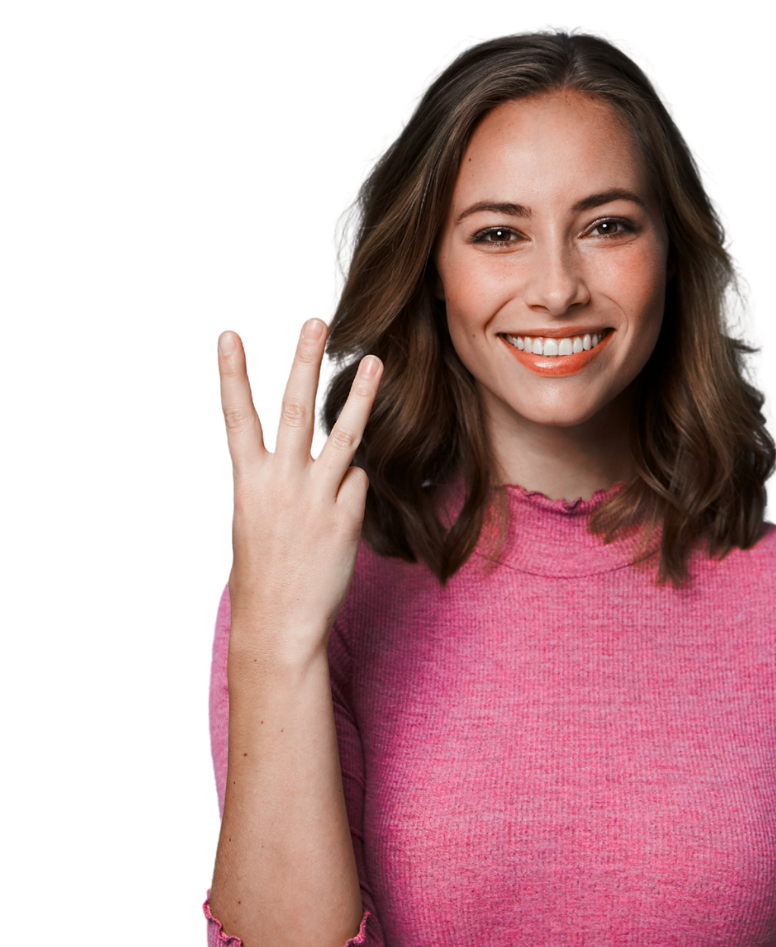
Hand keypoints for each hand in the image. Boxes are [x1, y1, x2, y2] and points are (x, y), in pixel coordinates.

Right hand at [217, 318, 381, 656]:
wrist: (279, 623)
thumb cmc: (265, 573)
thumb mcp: (258, 519)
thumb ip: (288, 483)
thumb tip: (341, 463)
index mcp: (248, 482)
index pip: (237, 417)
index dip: (232, 374)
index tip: (229, 335)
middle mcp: (281, 482)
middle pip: (295, 408)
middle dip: (303, 361)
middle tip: (314, 322)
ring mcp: (317, 497)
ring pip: (345, 435)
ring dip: (360, 395)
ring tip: (375, 361)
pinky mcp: (347, 517)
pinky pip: (358, 484)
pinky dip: (352, 490)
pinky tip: (339, 515)